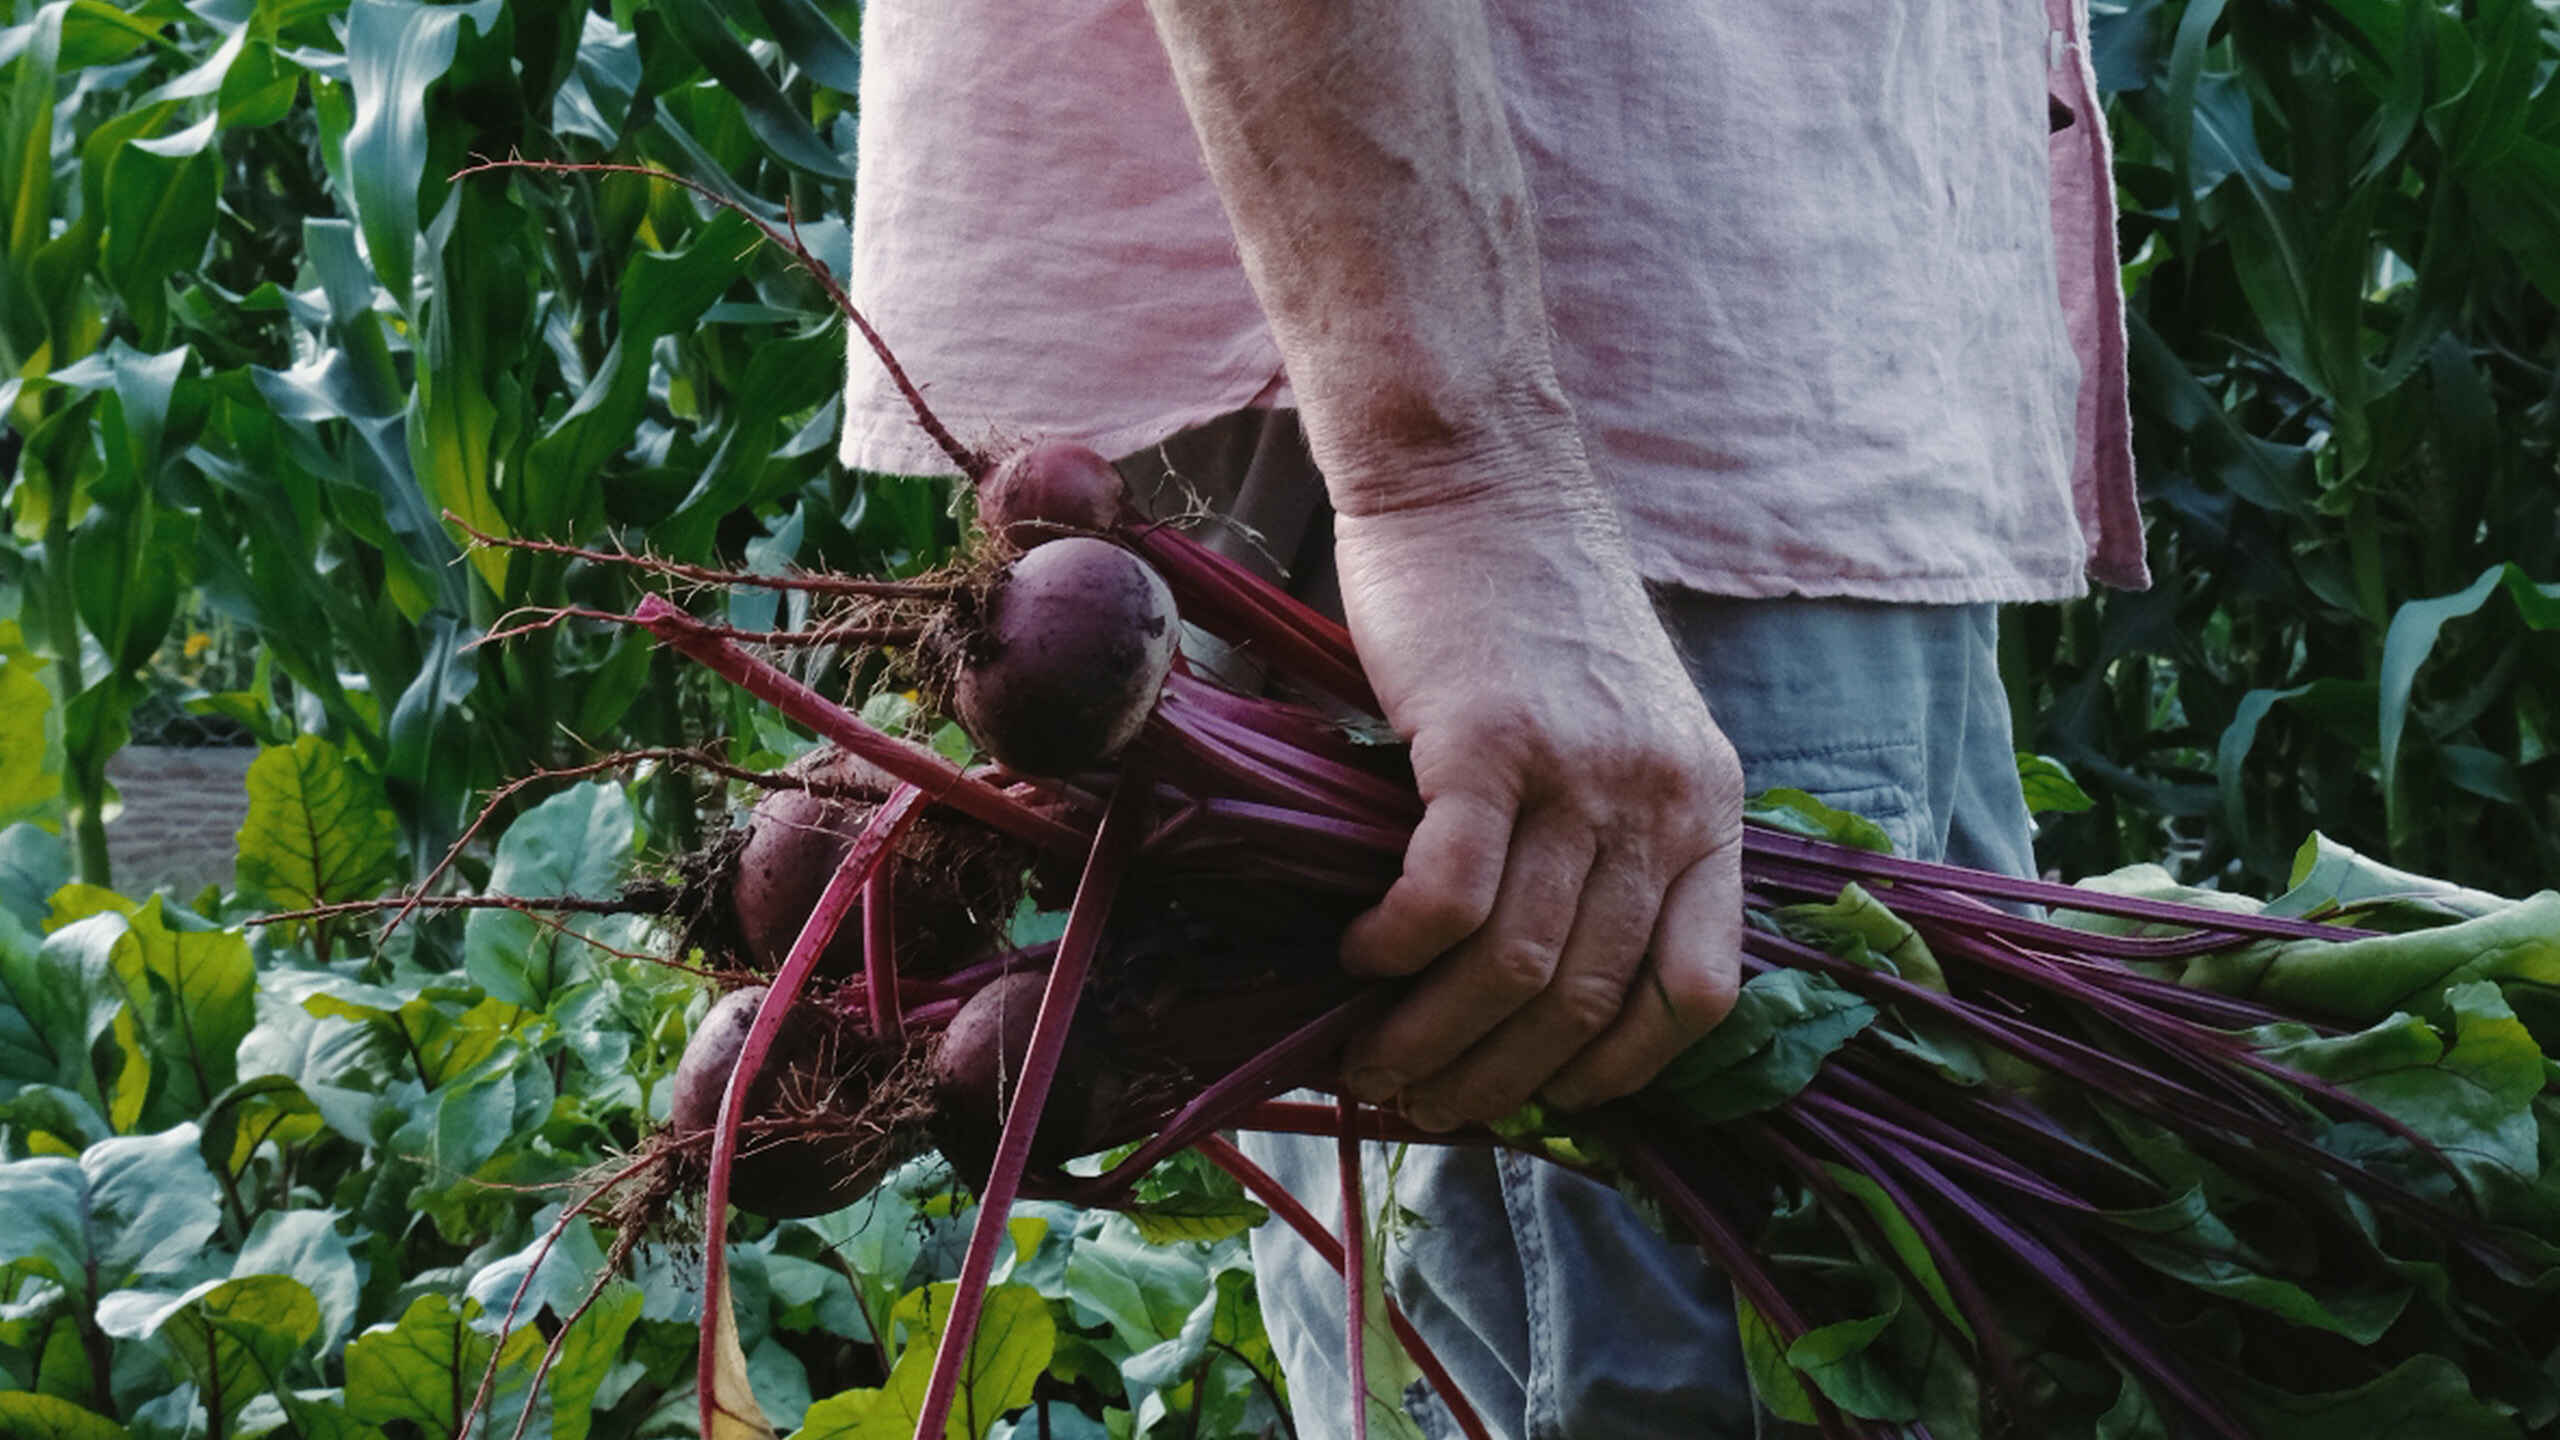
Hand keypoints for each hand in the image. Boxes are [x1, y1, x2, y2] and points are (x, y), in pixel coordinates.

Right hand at [1329, 472, 1744, 1127]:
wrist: (1474, 472)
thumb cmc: (1522, 604)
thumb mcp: (1614, 727)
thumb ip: (1600, 837)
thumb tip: (1524, 982)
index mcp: (1709, 803)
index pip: (1697, 996)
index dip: (1613, 1073)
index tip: (1537, 1096)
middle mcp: (1663, 796)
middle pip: (1588, 999)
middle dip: (1499, 1082)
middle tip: (1424, 1102)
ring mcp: (1580, 769)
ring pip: (1515, 968)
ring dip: (1432, 1039)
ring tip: (1371, 1055)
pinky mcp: (1487, 740)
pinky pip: (1446, 901)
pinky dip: (1395, 955)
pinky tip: (1356, 954)